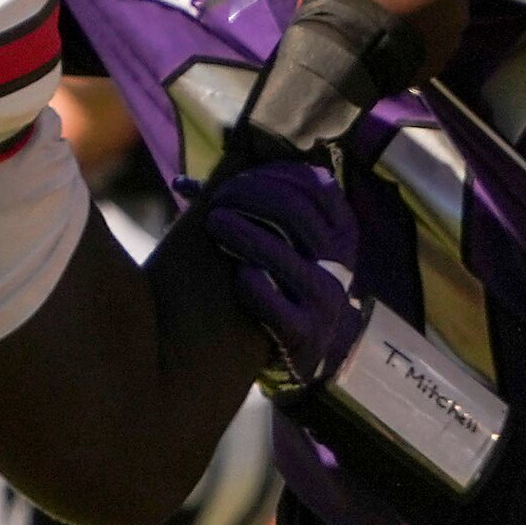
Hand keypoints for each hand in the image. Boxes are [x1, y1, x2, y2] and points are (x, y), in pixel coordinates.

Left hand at [202, 161, 366, 390]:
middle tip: (216, 202)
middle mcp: (341, 261)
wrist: (296, 349)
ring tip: (213, 223)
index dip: (269, 175)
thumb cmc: (277, 277)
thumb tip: (183, 182)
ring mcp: (326, 298)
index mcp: (341, 230)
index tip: (232, 180)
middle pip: (295, 211)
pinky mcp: (307, 334)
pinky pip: (273, 301)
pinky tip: (233, 274)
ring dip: (242, 232)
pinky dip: (249, 283)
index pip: (313, 185)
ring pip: (283, 253)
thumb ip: (247, 206)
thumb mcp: (281, 237)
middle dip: (248, 198)